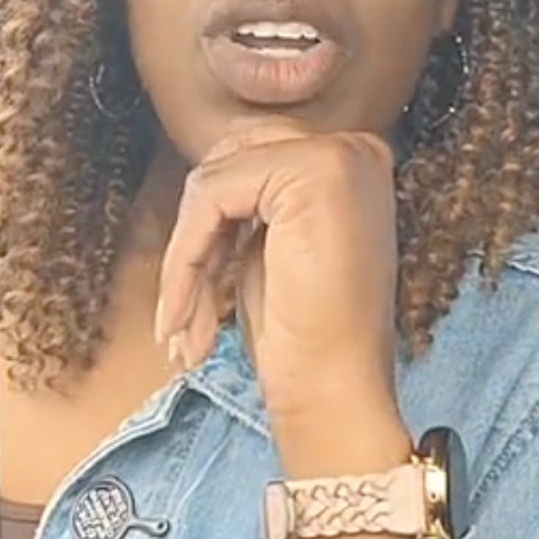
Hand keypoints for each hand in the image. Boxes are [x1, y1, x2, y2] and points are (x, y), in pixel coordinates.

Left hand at [154, 115, 410, 474]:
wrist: (336, 390)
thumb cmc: (304, 334)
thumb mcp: (269, 247)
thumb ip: (246, 200)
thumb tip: (200, 176)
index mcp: (351, 163)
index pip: (248, 159)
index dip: (210, 225)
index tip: (193, 294)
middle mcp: (355, 148)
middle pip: (227, 162)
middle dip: (195, 238)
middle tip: (183, 313)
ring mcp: (339, 155)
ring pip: (213, 181)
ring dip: (185, 259)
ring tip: (186, 326)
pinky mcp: (314, 173)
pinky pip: (211, 197)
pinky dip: (185, 259)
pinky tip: (185, 315)